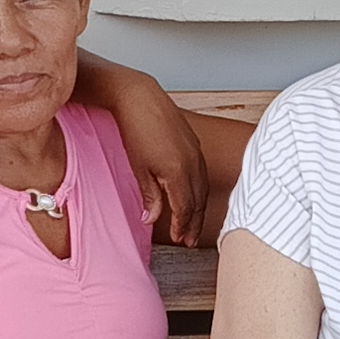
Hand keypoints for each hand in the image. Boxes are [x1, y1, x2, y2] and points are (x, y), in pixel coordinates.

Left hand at [99, 63, 214, 245]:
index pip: (185, 207)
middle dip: (194, 222)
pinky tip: (194, 195)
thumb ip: (150, 195)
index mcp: (178, 173)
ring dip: (199, 208)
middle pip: (198, 201)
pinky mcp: (195, 144)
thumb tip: (152, 218)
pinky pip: (202, 173)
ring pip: (203, 188)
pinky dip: (199, 189)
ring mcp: (197, 153)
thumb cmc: (136, 131)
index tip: (178, 238)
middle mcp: (193, 164)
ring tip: (193, 222)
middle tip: (188, 240)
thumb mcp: (139, 169)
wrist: (141, 99)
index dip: (182, 225)